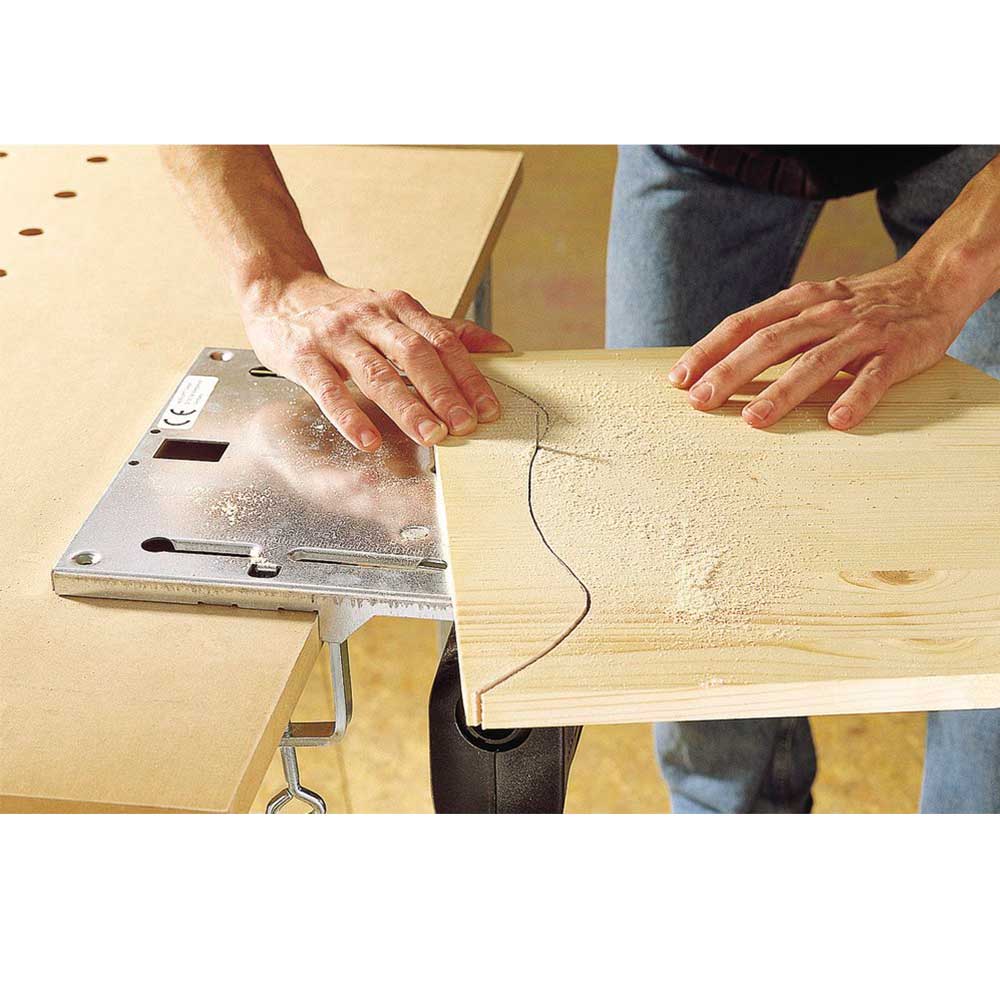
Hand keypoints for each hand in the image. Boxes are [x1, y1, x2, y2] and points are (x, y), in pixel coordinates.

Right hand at [243, 271, 511, 451]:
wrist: (280, 292)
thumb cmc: (346, 313)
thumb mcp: (398, 313)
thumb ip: (446, 331)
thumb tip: (500, 348)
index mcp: (399, 309)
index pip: (442, 342)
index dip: (468, 376)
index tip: (489, 409)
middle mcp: (371, 319)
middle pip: (414, 355)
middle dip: (444, 392)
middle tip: (465, 426)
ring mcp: (336, 337)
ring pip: (376, 372)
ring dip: (407, 406)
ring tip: (431, 436)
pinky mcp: (304, 357)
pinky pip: (328, 389)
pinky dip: (349, 416)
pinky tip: (368, 440)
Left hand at [667, 256, 975, 429]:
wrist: (933, 280)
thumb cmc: (859, 304)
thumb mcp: (810, 305)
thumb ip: (771, 328)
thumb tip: (717, 362)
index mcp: (798, 302)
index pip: (743, 324)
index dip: (708, 350)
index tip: (678, 379)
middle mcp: (824, 313)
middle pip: (769, 342)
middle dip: (730, 372)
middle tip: (699, 402)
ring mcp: (861, 332)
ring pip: (816, 361)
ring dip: (782, 391)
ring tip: (752, 419)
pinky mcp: (898, 350)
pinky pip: (875, 376)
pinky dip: (856, 397)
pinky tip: (837, 420)